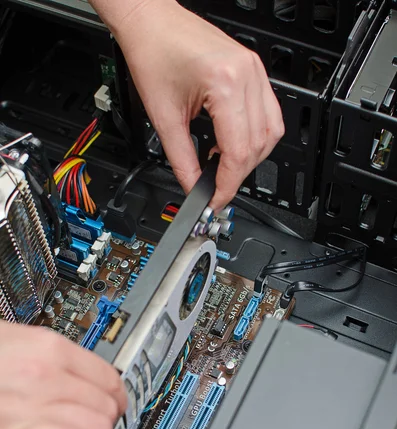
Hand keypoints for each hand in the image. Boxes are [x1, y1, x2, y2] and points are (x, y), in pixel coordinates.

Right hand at [0, 321, 126, 428]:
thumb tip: (72, 365)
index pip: (106, 374)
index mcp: (45, 347)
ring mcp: (32, 405)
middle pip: (105, 401)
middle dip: (110, 416)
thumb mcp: (10, 338)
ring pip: (95, 424)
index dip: (118, 392)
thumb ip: (44, 351)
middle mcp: (44, 374)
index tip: (119, 399)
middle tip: (107, 422)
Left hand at [91, 0, 283, 210]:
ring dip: (251, 157)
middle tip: (217, 187)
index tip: (216, 199)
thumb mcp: (164, 117)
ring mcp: (255, 70)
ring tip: (223, 165)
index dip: (228, 184)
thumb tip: (194, 187)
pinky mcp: (254, 70)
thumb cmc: (153, 53)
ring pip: (271, 132)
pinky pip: (269, 113)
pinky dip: (255, 136)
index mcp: (226, 84)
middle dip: (239, 173)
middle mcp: (248, 75)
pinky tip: (233, 143)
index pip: (239, 152)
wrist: (152, 22)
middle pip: (260, 145)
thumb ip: (182, 160)